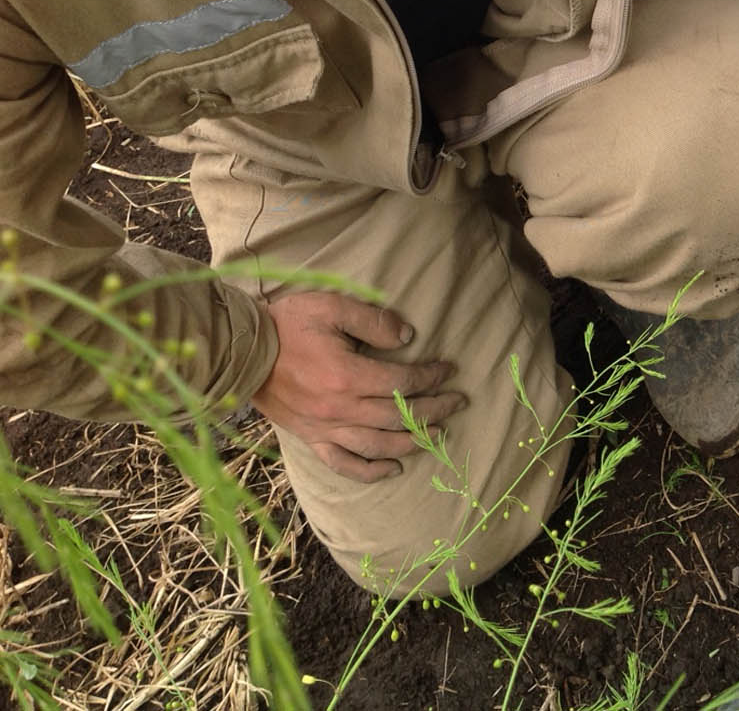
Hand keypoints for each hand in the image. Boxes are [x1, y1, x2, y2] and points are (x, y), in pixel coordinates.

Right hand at [254, 292, 466, 481]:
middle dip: (435, 410)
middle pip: (399, 417)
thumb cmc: (287, 324)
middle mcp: (340, 409)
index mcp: (347, 376)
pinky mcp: (310, 438)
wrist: (241, 351)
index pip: (403, 383)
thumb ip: (373, 321)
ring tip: (438, 434)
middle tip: (458, 402)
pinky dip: (371, 471)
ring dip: (413, 442)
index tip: (449, 370)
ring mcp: (325, 428)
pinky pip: (344, 464)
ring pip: (379, 446)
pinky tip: (394, 468)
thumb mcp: (331, 306)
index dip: (432, 378)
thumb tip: (408, 337)